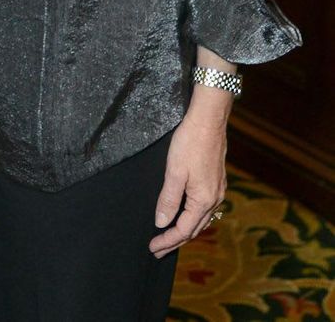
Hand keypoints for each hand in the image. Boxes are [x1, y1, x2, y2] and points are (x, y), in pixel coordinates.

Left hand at [149, 109, 226, 257]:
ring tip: (169, 237)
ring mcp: (218, 190)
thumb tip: (162, 222)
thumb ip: (168, 199)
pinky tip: (185, 214)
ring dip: (185, 230)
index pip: (183, 230)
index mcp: (204, 200)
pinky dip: (193, 217)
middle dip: (175, 240)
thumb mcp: (174, 172)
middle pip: (194, 229)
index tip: (152, 248)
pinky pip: (205, 208)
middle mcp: (215, 199)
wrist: (208, 120)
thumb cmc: (190, 143)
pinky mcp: (216, 180)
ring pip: (201, 219)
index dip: (167, 240)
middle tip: (158, 250)